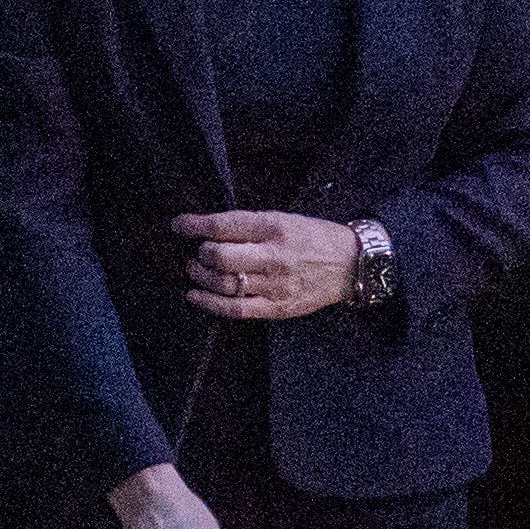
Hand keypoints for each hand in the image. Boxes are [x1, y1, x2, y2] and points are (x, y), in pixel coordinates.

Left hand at [175, 211, 356, 320]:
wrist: (350, 264)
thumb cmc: (312, 238)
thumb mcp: (283, 219)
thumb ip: (248, 225)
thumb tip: (207, 229)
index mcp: (275, 227)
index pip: (225, 225)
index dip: (195, 225)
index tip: (179, 225)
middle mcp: (274, 256)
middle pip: (221, 257)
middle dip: (200, 254)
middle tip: (196, 252)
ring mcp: (276, 285)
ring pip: (225, 284)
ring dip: (201, 277)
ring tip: (195, 270)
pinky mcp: (277, 308)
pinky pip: (236, 310)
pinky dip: (209, 303)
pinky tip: (195, 295)